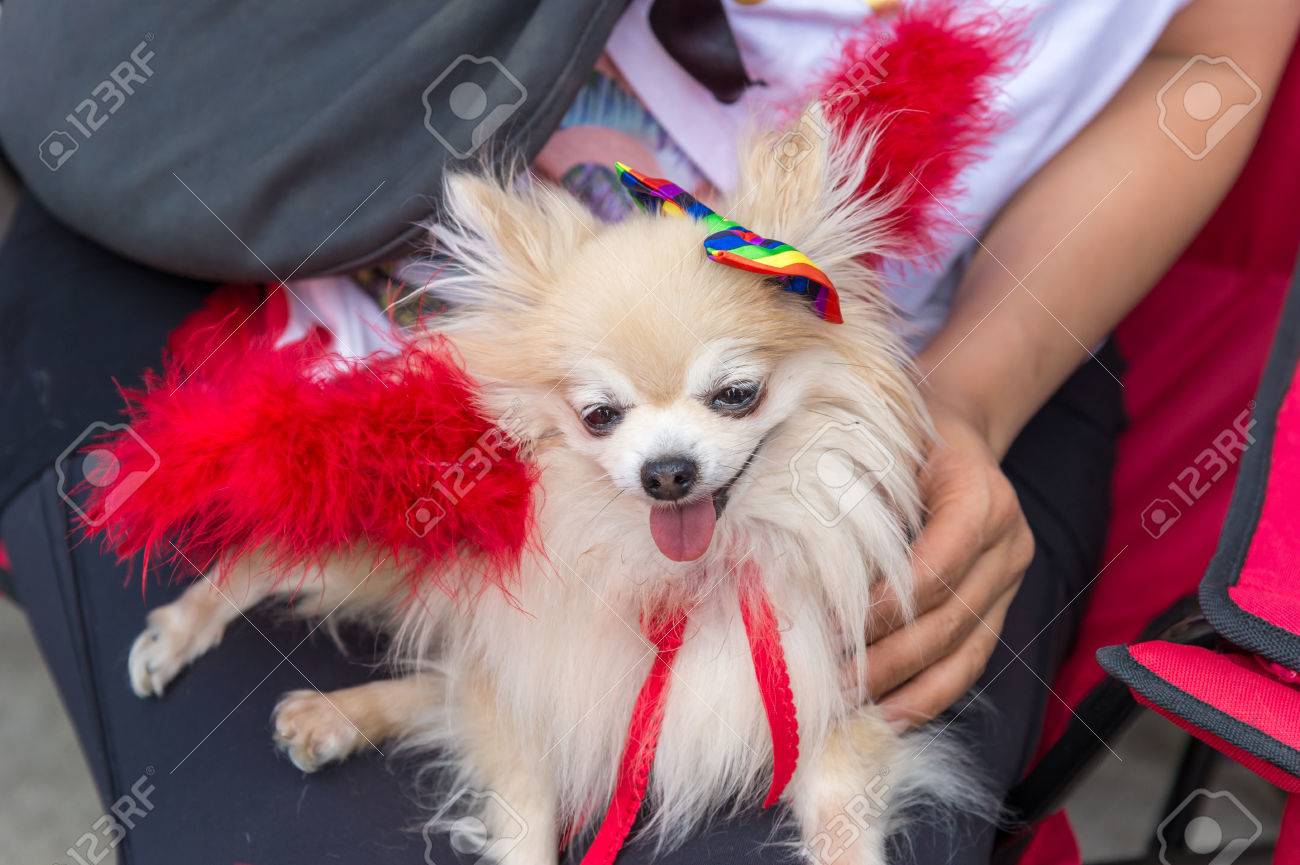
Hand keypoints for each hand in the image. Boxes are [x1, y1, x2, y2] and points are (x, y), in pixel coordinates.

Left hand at [843, 397, 1033, 730]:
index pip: (934, 570)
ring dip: (906, 689)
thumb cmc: (905, 437)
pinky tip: (888, 715)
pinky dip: (930, 694)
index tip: (831, 632)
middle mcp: (1008, 543)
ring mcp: (1010, 579)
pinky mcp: (1002, 606)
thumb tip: (795, 556)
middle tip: (831, 683)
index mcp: (981, 498)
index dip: (883, 609)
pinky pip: (970, 661)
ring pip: (965, 653)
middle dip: (887, 660)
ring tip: (853, 709)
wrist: (958, 430)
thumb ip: (855, 494)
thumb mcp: (882, 446)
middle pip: (948, 620)